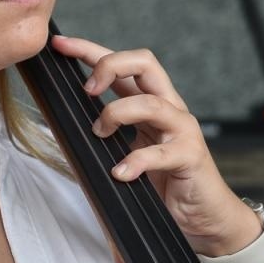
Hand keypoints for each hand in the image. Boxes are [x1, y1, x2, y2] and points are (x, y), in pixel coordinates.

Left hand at [51, 34, 260, 257]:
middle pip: (145, 63)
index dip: (90, 50)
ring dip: (117, 113)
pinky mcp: (190, 157)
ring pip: (151, 102)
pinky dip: (136, 161)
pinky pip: (161, 152)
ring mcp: (183, 131)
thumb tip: (61, 128)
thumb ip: (105, 134)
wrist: (203, 217)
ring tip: (100, 134)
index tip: (60, 45)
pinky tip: (121, 173)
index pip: (123, 64)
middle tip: (87, 90)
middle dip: (110, 66)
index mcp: (151, 103)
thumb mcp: (127, 151)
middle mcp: (169, 109)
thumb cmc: (163, 183)